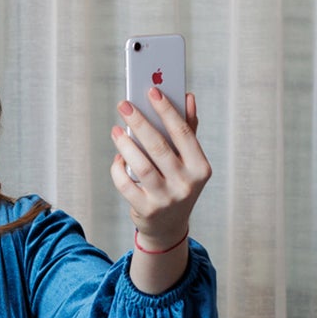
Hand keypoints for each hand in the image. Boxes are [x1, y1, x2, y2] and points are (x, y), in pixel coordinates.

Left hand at [110, 89, 210, 246]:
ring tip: (116, 130)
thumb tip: (188, 96)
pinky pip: (126, 184)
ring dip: (125, 144)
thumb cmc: (177, 183)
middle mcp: (186, 185)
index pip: (183, 133)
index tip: (152, 91)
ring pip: (141, 166)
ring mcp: (167, 200)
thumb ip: (188, 130)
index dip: (167, 110)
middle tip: (124, 105)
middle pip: (159, 147)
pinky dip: (118, 169)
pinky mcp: (147, 210)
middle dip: (140, 122)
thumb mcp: (188, 161)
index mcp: (200, 168)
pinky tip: (118, 157)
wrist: (168, 226)